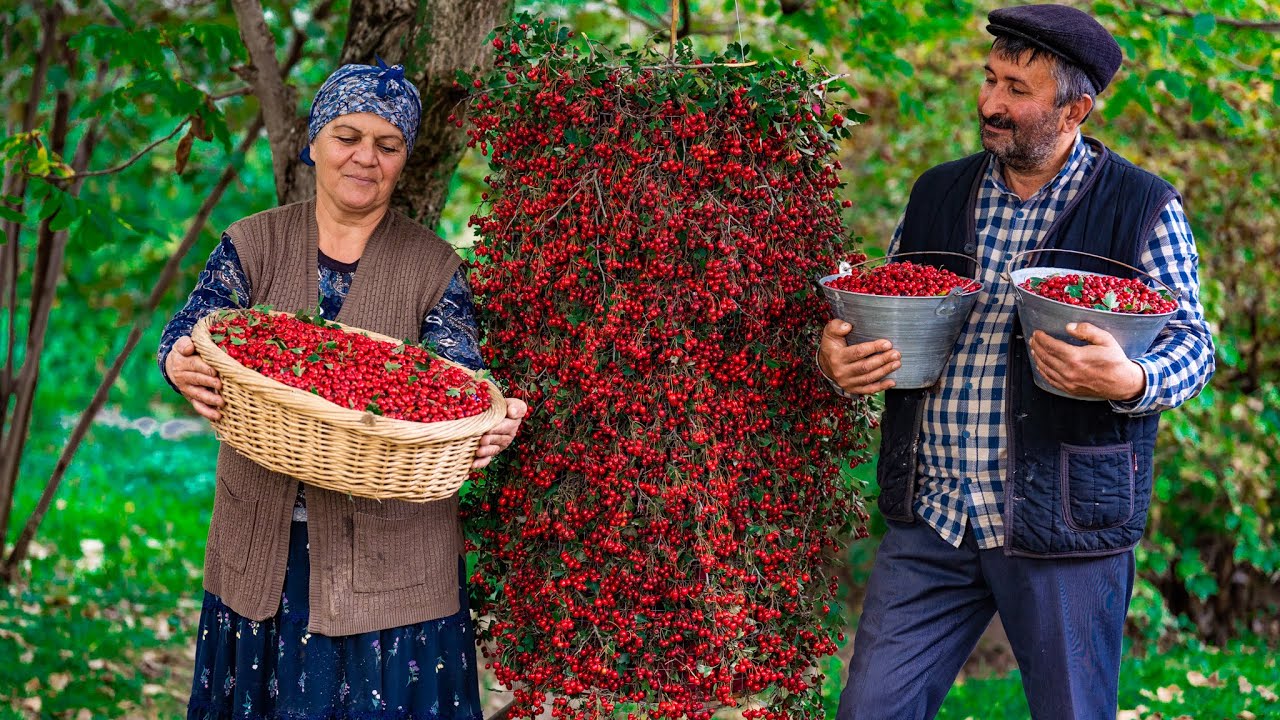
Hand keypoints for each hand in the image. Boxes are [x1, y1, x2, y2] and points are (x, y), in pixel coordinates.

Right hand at [165, 336, 223, 420]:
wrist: (174, 364)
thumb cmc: (187, 351)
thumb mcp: (183, 343)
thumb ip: (185, 344)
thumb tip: (189, 348)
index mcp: (182, 362)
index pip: (194, 365)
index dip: (204, 368)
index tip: (215, 371)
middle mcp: (183, 377)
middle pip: (197, 380)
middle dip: (209, 383)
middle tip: (220, 385)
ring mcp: (187, 389)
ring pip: (198, 395)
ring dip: (210, 399)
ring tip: (221, 403)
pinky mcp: (191, 398)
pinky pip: (198, 406)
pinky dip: (207, 412)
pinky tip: (218, 416)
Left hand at [473, 397, 527, 468]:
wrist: (492, 411)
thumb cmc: (501, 406)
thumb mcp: (511, 403)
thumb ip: (516, 406)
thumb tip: (512, 412)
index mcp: (513, 424)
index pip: (506, 427)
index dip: (497, 429)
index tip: (488, 429)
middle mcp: (507, 436)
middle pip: (499, 439)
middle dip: (490, 440)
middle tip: (482, 440)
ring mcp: (499, 445)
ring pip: (493, 449)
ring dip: (486, 451)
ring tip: (478, 451)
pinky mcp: (491, 452)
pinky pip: (487, 459)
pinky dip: (480, 462)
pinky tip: (473, 464)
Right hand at [817, 319, 899, 394]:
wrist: (825, 364)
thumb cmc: (832, 346)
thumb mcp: (830, 332)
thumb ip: (836, 326)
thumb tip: (848, 326)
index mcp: (837, 356)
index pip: (858, 352)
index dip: (874, 348)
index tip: (887, 344)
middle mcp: (841, 371)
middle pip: (865, 366)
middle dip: (883, 360)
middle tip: (896, 354)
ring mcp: (847, 382)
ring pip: (869, 378)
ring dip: (884, 371)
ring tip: (896, 363)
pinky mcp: (852, 389)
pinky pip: (868, 390)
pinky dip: (881, 387)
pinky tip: (892, 382)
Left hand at [1028, 322, 1145, 400]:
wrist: (1123, 383)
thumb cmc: (1115, 360)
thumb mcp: (1106, 340)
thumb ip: (1087, 330)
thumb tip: (1069, 327)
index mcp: (1076, 357)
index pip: (1052, 346)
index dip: (1042, 338)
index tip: (1037, 332)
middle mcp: (1069, 371)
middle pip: (1046, 357)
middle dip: (1037, 346)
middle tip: (1033, 339)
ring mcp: (1068, 382)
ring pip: (1046, 368)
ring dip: (1037, 358)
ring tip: (1034, 349)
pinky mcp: (1070, 389)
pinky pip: (1051, 380)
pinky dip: (1043, 372)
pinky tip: (1040, 365)